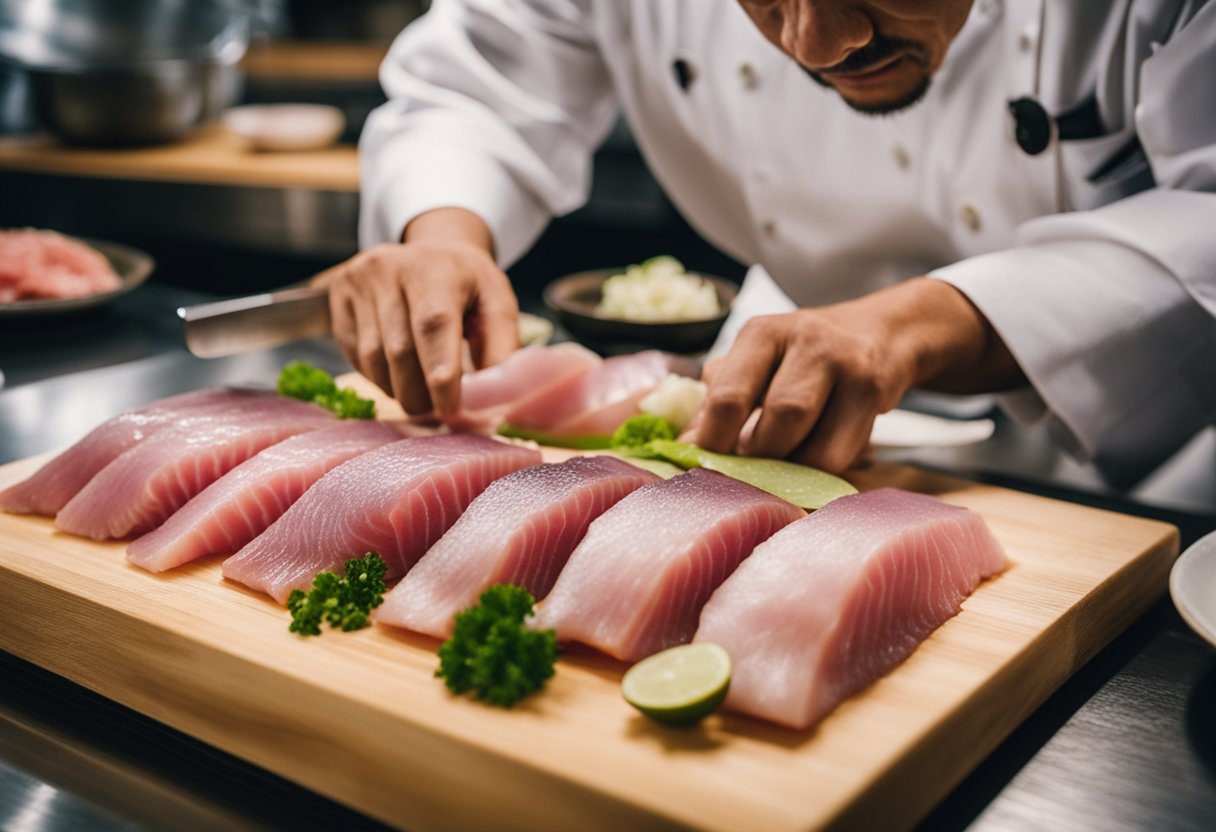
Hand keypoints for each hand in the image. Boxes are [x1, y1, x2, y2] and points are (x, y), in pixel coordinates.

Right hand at [311, 208, 518, 416]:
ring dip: (398, 390)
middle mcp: (390, 269)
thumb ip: (500, 346)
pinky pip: (355, 356)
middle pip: (399, 349)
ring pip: (373, 359)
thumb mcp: (495, 302)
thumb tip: (493, 395)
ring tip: (420, 395)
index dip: (440, 373)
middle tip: (437, 410)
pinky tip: (398, 375)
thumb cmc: (465, 284)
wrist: (427, 254)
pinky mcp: (338, 300)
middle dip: (419, 392)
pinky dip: (379, 378)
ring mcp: (358, 283)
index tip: (451, 409)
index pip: (433, 324)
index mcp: (435, 268)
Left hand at [693, 277, 1023, 472]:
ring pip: (813, 443)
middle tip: (748, 471)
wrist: (880, 332)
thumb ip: (718, 399)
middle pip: (777, 419)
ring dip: (789, 470)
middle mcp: (804, 338)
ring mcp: (845, 362)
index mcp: (760, 333)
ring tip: (778, 467)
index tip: (704, 466)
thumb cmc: (801, 358)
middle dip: (758, 459)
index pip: (728, 396)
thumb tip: (685, 447)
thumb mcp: (756, 363)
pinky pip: (839, 454)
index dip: (713, 442)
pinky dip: (817, 472)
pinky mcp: (874, 390)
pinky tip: (808, 463)